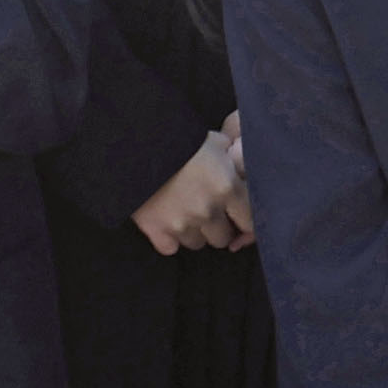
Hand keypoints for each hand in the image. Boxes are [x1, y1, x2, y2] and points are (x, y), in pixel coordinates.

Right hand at [131, 130, 253, 254]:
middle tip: (206, 213)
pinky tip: (165, 223)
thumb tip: (236, 159)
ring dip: (193, 233)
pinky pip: (170, 248)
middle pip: (222, 238)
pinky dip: (168, 239)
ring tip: (183, 213)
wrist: (138, 145)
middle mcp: (209, 211)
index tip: (234, 215)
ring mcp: (183, 224)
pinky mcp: (157, 232)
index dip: (242, 220)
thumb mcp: (213, 139)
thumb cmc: (179, 138)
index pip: (250, 222)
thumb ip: (230, 155)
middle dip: (216, 228)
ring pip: (197, 244)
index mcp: (228, 187)